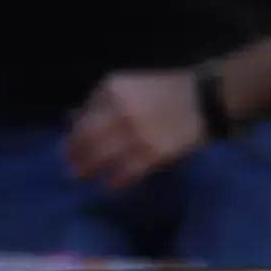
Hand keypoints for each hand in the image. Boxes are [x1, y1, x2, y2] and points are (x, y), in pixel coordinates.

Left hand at [62, 67, 207, 190]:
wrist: (203, 100)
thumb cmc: (163, 92)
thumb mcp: (128, 87)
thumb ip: (101, 102)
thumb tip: (72, 120)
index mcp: (112, 90)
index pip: (82, 116)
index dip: (72, 135)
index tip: (67, 148)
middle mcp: (119, 110)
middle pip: (87, 137)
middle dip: (74, 154)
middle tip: (69, 168)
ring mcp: (136, 133)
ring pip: (102, 155)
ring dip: (88, 168)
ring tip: (81, 177)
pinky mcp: (153, 152)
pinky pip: (127, 170)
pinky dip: (116, 179)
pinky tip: (110, 184)